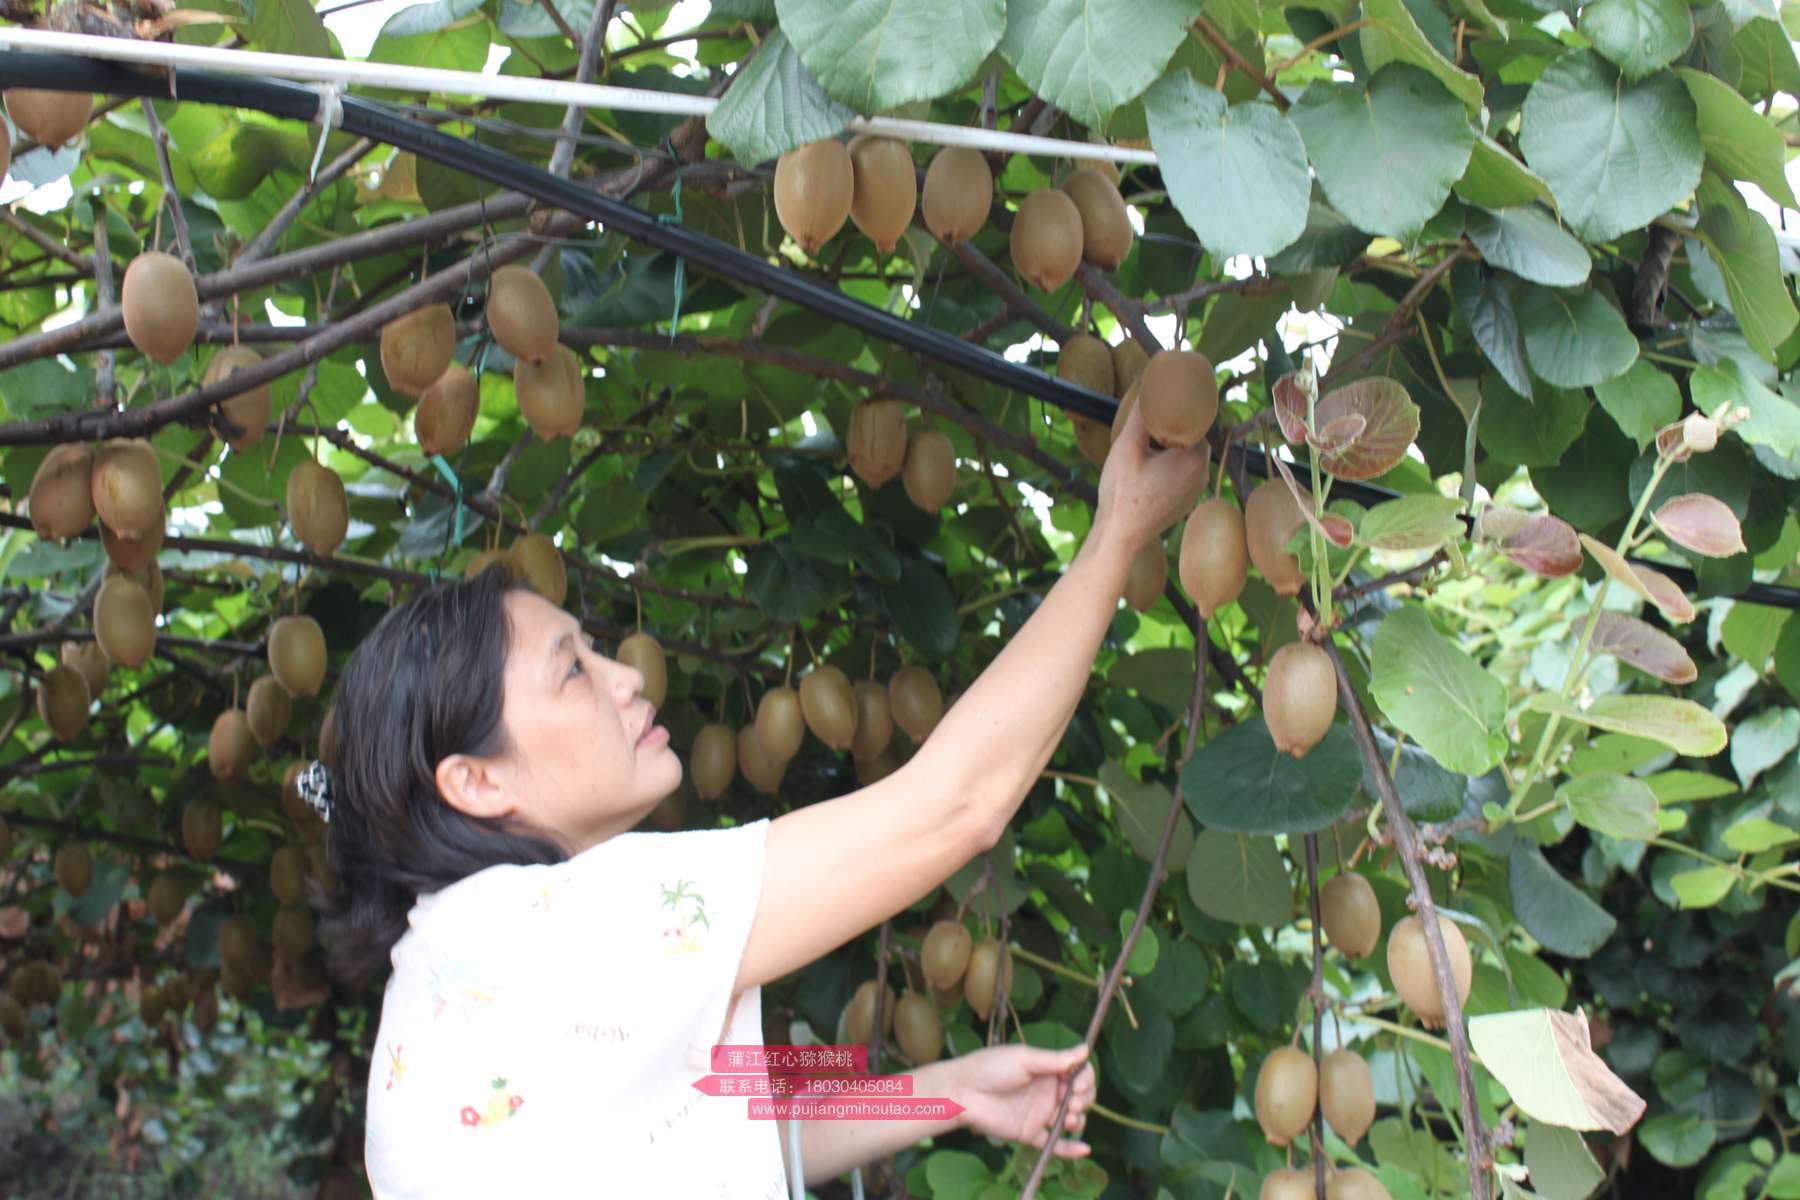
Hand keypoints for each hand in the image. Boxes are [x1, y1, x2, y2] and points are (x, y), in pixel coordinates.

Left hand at [946, 1043, 1097, 1158]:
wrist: (962, 1092)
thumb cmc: (990, 1067)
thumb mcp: (1025, 1058)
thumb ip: (1055, 1059)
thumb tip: (1085, 1050)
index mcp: (1047, 1071)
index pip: (1079, 1075)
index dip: (1085, 1079)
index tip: (1078, 1082)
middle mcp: (1047, 1092)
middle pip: (1080, 1097)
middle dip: (1084, 1098)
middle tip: (1072, 1099)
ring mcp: (1039, 1114)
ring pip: (1071, 1120)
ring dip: (1079, 1120)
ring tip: (1069, 1118)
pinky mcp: (1030, 1133)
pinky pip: (1053, 1144)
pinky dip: (1069, 1149)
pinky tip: (1084, 1149)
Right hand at [1092, 395, 1212, 553]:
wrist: (1120, 535)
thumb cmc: (1122, 492)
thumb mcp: (1127, 446)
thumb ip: (1141, 415)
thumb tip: (1148, 387)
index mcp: (1194, 458)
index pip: (1196, 421)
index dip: (1179, 410)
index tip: (1163, 403)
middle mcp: (1203, 474)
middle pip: (1193, 438)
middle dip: (1174, 429)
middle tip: (1150, 423)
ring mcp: (1196, 491)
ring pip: (1188, 457)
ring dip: (1172, 448)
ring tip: (1148, 443)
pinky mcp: (1187, 502)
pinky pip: (1184, 474)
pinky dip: (1171, 466)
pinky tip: (1150, 466)